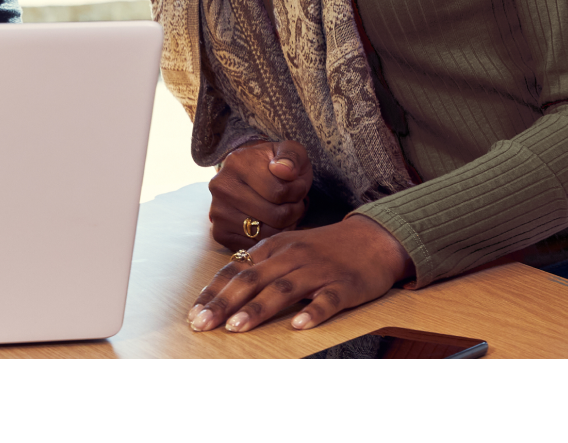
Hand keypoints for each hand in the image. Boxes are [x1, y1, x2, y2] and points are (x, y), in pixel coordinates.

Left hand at [187, 215, 414, 332]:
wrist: (373, 238)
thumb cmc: (324, 250)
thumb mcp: (288, 250)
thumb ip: (263, 267)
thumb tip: (228, 291)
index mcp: (275, 247)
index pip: (237, 268)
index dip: (214, 291)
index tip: (194, 312)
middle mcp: (292, 256)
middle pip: (253, 278)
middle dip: (225, 303)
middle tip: (203, 325)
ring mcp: (318, 270)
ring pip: (284, 288)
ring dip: (258, 308)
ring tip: (237, 328)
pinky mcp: (345, 285)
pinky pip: (327, 300)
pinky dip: (312, 313)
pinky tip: (299, 327)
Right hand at [208, 140, 312, 248]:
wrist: (252, 174)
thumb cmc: (276, 165)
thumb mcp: (290, 151)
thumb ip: (291, 157)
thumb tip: (283, 171)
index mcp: (236, 162)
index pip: (279, 191)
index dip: (297, 192)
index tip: (297, 186)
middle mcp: (221, 186)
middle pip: (275, 216)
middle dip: (293, 211)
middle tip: (293, 202)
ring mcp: (217, 211)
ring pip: (266, 234)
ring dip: (284, 227)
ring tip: (283, 212)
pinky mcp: (219, 232)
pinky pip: (254, 246)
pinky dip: (268, 240)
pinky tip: (270, 224)